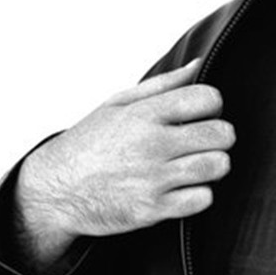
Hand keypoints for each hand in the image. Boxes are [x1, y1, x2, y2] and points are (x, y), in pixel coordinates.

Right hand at [14, 59, 235, 269]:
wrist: (54, 190)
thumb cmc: (88, 144)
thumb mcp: (117, 104)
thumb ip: (163, 85)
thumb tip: (198, 65)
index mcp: (144, 114)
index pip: (207, 98)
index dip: (213, 104)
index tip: (203, 113)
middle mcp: (151, 144)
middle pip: (221, 134)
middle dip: (220, 135)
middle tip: (206, 140)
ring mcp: (153, 178)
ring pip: (217, 166)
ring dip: (214, 164)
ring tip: (197, 163)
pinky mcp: (152, 209)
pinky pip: (202, 199)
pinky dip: (200, 194)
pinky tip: (185, 187)